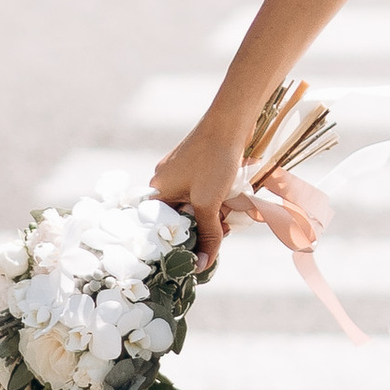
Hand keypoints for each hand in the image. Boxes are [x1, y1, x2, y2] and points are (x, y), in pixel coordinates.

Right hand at [147, 128, 244, 273]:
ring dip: (213, 212)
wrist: (230, 123)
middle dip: (203, 225)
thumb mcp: (209, 203)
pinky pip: (202, 191)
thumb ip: (206, 235)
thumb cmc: (214, 162)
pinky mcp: (195, 165)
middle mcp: (163, 181)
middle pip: (181, 217)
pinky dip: (216, 198)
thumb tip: (201, 266)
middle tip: (223, 227)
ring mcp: (178, 172)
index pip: (162, 228)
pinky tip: (232, 196)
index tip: (197, 252)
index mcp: (157, 191)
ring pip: (195, 205)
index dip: (180, 242)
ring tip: (231, 209)